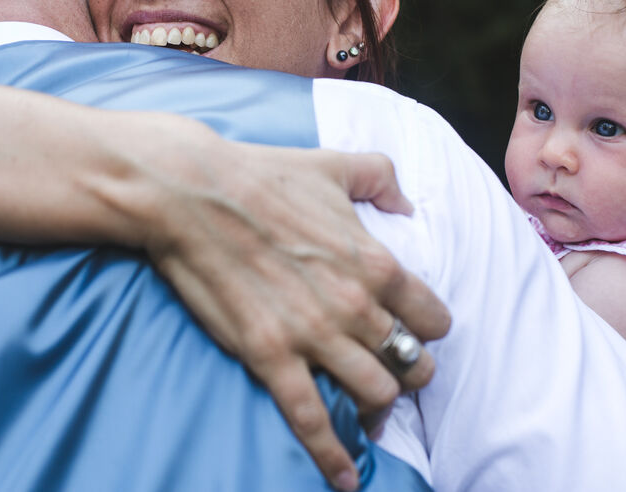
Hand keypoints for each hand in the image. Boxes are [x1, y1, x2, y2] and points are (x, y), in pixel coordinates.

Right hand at [141, 135, 450, 490]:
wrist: (193, 193)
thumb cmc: (263, 175)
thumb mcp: (335, 164)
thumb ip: (383, 178)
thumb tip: (408, 204)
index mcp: (377, 263)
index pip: (432, 319)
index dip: (428, 329)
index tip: (415, 332)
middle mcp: (355, 307)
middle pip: (411, 365)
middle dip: (408, 374)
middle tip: (392, 373)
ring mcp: (314, 337)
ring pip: (374, 395)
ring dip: (377, 409)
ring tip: (370, 415)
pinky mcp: (271, 358)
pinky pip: (311, 420)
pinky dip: (332, 455)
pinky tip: (343, 477)